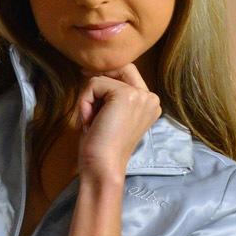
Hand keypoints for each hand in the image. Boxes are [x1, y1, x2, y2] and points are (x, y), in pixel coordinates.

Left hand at [74, 63, 160, 178]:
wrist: (103, 167)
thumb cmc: (101, 147)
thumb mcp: (110, 115)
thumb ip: (111, 96)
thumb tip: (94, 72)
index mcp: (150, 104)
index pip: (128, 74)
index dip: (107, 75)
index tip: (87, 78)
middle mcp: (151, 98)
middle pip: (121, 67)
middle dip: (99, 79)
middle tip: (86, 100)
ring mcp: (141, 96)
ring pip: (103, 78)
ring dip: (89, 98)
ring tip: (91, 122)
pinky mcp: (127, 95)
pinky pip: (94, 84)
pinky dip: (84, 102)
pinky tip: (90, 122)